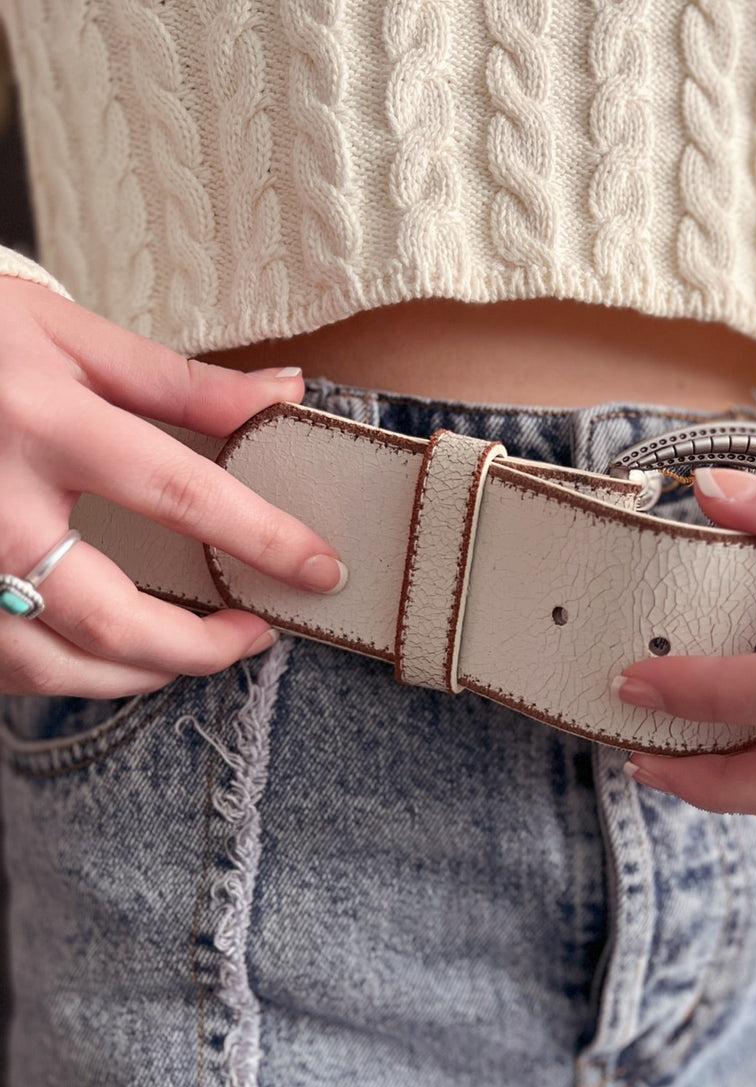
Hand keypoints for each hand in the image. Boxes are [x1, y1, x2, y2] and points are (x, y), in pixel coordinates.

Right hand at [0, 276, 346, 697]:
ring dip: (140, 676)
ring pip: (55, 665)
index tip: (320, 569)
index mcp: (42, 423)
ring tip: (194, 652)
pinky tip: (113, 658)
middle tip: (256, 636)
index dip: (263, 539)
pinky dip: (73, 675)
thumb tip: (282, 397)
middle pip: (111, 618)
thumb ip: (179, 382)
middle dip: (199, 649)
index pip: (179, 494)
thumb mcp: (68, 337)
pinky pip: (11, 667)